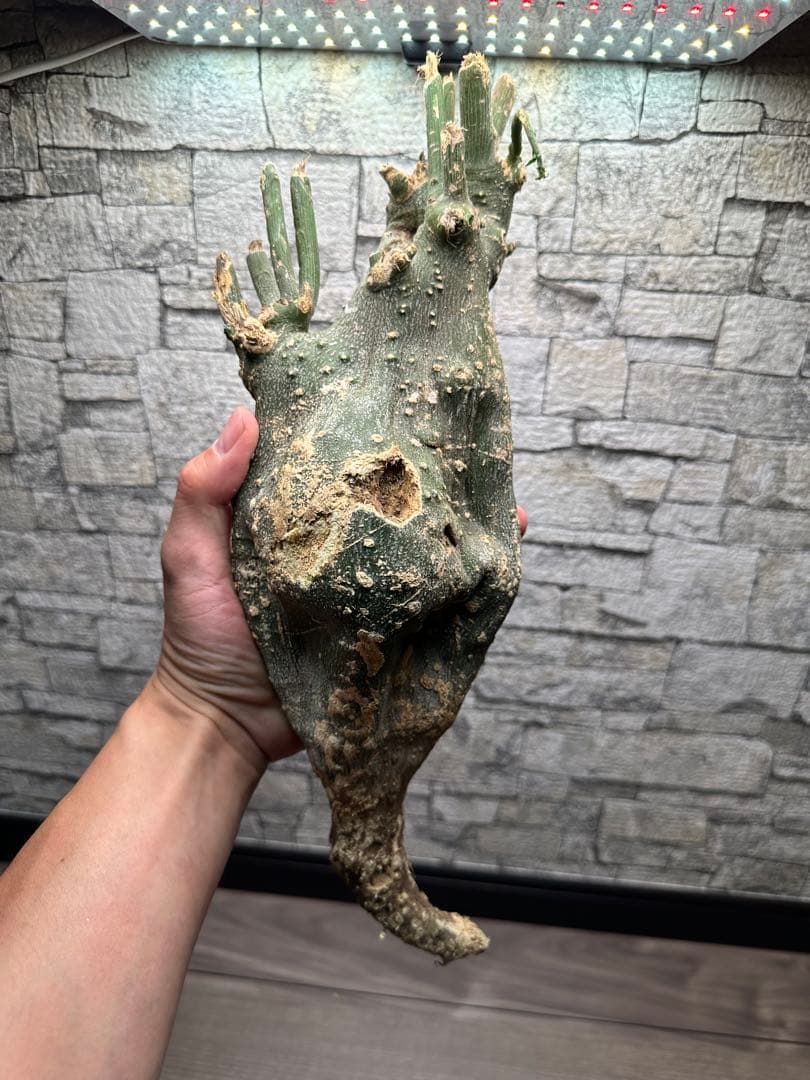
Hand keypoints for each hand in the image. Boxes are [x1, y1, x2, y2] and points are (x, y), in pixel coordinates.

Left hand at [152, 407, 528, 774]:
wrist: (226, 724)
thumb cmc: (199, 636)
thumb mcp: (190, 555)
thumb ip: (204, 491)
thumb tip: (245, 417)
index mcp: (294, 520)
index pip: (334, 465)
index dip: (363, 435)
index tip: (398, 401)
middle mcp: (337, 547)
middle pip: (389, 503)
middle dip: (429, 477)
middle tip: (464, 448)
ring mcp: (366, 588)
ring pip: (421, 548)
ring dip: (458, 525)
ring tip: (500, 500)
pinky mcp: (387, 628)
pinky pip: (433, 602)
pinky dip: (466, 583)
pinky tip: (496, 561)